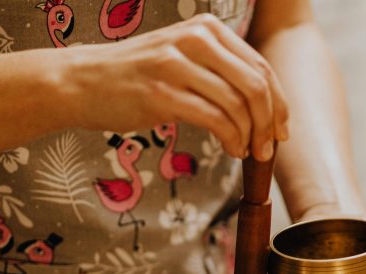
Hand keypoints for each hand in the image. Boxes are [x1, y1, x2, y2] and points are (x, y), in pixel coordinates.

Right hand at [65, 14, 287, 159]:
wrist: (83, 81)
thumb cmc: (136, 76)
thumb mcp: (182, 57)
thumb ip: (220, 70)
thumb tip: (265, 106)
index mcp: (206, 28)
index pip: (260, 67)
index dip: (279, 103)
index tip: (283, 130)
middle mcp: (195, 40)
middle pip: (256, 85)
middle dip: (270, 122)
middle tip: (270, 149)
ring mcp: (178, 65)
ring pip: (238, 104)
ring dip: (252, 136)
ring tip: (248, 153)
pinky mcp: (163, 94)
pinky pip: (216, 120)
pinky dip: (232, 140)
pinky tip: (231, 150)